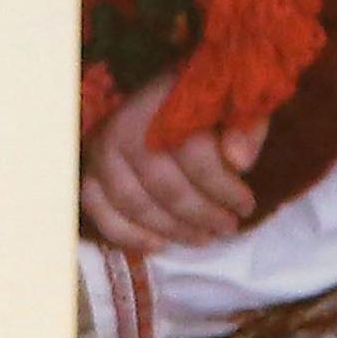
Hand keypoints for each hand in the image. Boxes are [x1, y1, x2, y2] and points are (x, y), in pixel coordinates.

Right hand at [78, 80, 260, 252]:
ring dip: (172, 228)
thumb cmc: (204, 99)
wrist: (159, 92)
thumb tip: (241, 163)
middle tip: (228, 227)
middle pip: (165, 186)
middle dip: (202, 214)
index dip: (224, 188)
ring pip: (135, 204)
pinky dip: (125, 233)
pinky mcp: (88, 170)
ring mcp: (101, 152)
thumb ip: (245, 127)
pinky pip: (98, 210)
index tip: (247, 206)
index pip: (195, 157)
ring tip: (204, 238)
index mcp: (166, 105)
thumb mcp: (235, 104)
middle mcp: (126, 128)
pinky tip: (157, 245)